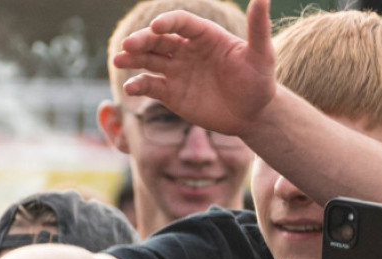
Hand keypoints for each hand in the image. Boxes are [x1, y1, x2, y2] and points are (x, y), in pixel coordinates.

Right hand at [114, 0, 277, 139]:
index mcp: (205, 35)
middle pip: (159, 39)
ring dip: (132, 58)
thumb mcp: (262, 55)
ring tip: (118, 60)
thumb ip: (258, 28)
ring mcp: (177, 71)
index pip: (182, 22)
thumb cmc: (259, 81)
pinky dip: (138, 85)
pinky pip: (150, 85)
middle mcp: (187, 49)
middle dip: (142, 40)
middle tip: (128, 44)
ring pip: (149, 60)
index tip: (156, 26)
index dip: (168, 22)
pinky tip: (130, 88)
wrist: (253, 114)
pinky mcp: (171, 93)